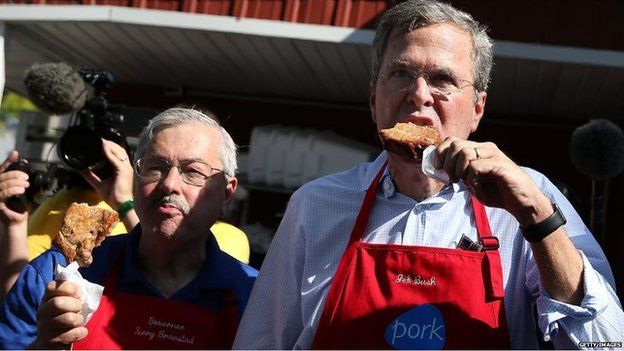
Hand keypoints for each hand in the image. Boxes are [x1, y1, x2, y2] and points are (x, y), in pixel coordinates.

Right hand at [0, 151, 29, 224]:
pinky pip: (3, 194)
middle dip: (15, 173)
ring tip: (25, 184)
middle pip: (2, 175)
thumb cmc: (19, 207)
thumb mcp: (23, 191)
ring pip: (2, 183)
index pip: (2, 169)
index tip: (15, 154)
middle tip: (26, 177)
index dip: (8, 160)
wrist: (17, 222)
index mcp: (2, 183)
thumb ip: (22, 180)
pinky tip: (20, 190)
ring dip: (15, 182)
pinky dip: (12, 190)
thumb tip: (26, 166)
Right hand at [32, 280, 86, 348]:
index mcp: (46, 299)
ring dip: (79, 320)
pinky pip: (74, 333)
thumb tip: (79, 289)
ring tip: (76, 322)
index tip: (76, 293)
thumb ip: (70, 293)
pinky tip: (77, 332)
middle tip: (77, 309)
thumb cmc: (63, 318)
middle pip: (58, 303)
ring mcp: (45, 328)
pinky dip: (81, 332)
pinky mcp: (51, 342)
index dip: (69, 288)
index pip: (53, 286)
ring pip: (69, 318)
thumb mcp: (64, 303)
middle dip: (75, 305)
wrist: (50, 344)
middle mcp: (42, 312)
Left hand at [80, 139, 133, 208]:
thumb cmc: (114, 197)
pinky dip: (109, 152)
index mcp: (122, 169)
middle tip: (100, 140)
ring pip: (118, 151)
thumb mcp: (99, 184)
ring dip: (110, 145)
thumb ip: (91, 177)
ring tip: (101, 141)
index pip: (118, 154)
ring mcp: (126, 168)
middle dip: (110, 144)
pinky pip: (116, 158)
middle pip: (120, 150)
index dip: (111, 147)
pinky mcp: (123, 170)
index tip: (101, 143)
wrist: (121, 205)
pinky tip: (103, 147)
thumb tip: (81, 170)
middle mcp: (126, 166)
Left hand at [436, 137, 551, 225]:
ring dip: (459, 170)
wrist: (522, 203)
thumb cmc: (498, 193)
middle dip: (447, 163)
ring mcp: (493, 154)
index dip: (440, 153)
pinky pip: (475, 166)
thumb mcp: (473, 183)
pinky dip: (472, 178)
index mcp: (478, 150)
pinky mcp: (499, 165)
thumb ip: (460, 174)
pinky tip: (478, 186)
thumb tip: (442, 170)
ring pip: (464, 153)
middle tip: (452, 179)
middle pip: (455, 144)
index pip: (452, 141)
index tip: (438, 169)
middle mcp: (485, 148)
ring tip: (466, 182)